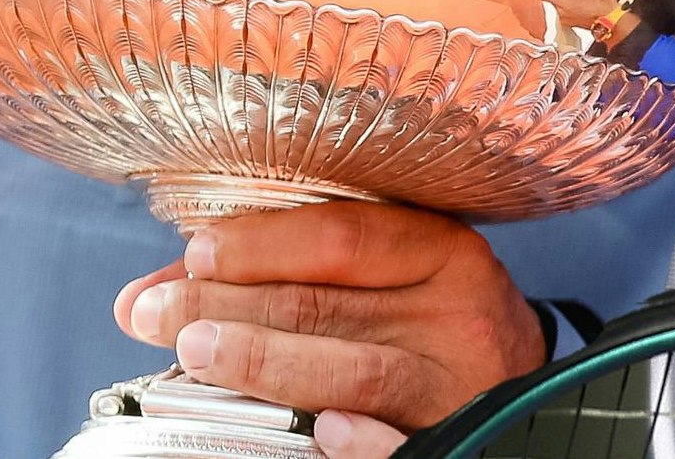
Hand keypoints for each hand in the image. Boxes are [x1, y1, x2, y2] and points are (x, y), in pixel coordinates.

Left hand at [114, 201, 547, 458]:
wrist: (519, 383)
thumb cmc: (427, 321)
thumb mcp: (388, 277)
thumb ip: (291, 272)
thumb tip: (164, 285)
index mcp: (442, 252)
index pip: (344, 237)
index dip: (264, 244)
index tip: (194, 252)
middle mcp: (456, 313)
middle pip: (330, 304)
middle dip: (232, 304)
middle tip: (155, 311)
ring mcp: (456, 384)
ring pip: (358, 372)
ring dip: (268, 363)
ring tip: (195, 351)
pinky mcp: (452, 436)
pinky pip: (404, 443)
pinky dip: (363, 442)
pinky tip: (322, 433)